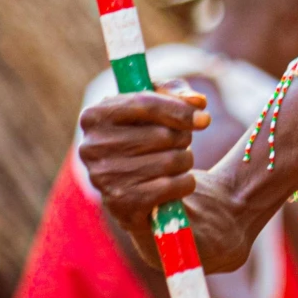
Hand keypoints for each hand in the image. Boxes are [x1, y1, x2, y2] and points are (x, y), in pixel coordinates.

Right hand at [79, 88, 249, 271]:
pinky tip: (176, 184)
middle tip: (180, 144)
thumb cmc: (148, 138)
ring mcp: (104, 178)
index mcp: (95, 116)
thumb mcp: (158, 106)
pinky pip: (173, 186)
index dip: (179, 110)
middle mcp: (92, 147)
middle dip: (183, 138)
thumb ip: (178, 93)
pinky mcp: (122, 204)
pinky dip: (185, 184)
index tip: (205, 119)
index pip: (144, 104)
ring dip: (185, 161)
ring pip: (171, 161)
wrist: (138, 193)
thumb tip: (198, 102)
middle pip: (162, 135)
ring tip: (175, 163)